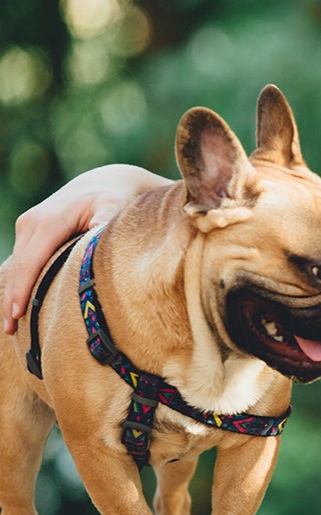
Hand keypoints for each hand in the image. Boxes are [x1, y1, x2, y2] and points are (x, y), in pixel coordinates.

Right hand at [2, 165, 167, 333]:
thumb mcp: (115, 208)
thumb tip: (94, 245)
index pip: (31, 261)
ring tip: (13, 328)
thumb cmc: (115, 199)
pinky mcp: (29, 232)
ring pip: (15, 267)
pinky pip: (20, 262)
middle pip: (17, 268)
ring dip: (11, 295)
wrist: (105, 183)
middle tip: (12, 332)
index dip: (23, 290)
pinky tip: (18, 307)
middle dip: (11, 300)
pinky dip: (18, 284)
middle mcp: (32, 222)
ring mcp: (27, 226)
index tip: (18, 315)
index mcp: (49, 221)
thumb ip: (104, 225)